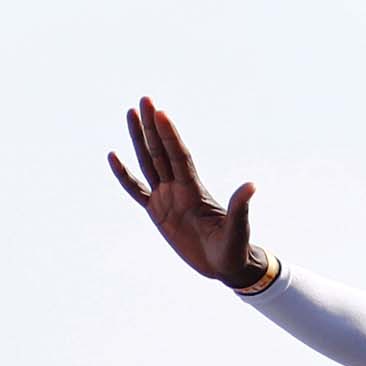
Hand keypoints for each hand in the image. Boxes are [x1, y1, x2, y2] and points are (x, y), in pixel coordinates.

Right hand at [107, 96, 264, 286]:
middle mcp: (179, 189)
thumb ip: (240, 208)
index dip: (170, 136)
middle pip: (161, 151)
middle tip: (144, 99)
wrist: (226, 265)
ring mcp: (167, 198)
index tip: (160, 113)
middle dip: (152, 126)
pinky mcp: (157, 213)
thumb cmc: (235, 248)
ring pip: (148, 162)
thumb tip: (252, 186)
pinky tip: (114, 156)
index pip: (179, 157)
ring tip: (131, 113)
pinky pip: (137, 190)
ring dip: (139, 139)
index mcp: (194, 191)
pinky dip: (125, 175)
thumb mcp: (237, 229)